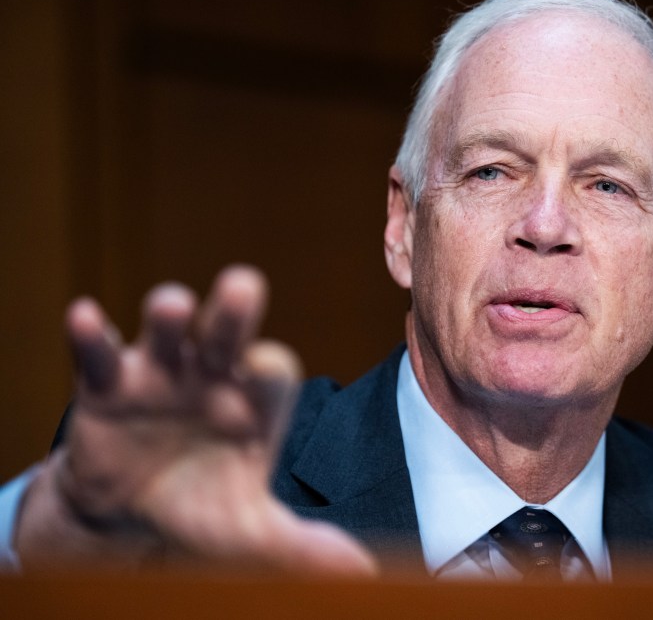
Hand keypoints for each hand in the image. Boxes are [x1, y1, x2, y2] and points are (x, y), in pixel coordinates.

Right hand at [14, 265, 376, 574]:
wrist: (133, 510)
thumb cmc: (203, 503)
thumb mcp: (246, 529)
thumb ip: (297, 543)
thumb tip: (360, 572)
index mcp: (255, 401)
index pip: (271, 374)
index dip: (269, 371)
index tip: (267, 368)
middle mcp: (213, 374)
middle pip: (227, 333)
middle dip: (233, 312)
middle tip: (242, 286)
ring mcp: (161, 373)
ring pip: (167, 331)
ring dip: (167, 314)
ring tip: (171, 305)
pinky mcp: (108, 383)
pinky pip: (100, 354)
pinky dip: (93, 335)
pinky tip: (86, 316)